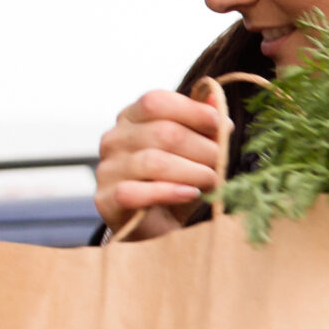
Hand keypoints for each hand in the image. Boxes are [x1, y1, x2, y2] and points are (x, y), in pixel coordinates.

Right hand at [96, 90, 226, 238]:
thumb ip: (205, 125)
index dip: (193, 111)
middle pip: (163, 133)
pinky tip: (190, 194)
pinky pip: (134, 192)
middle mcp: (114, 140)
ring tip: (211, 181)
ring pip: (153, 162)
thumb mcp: (197, 152)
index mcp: (132, 119)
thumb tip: (215, 99)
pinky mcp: (106, 200)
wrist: (158, 229)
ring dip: (193, 172)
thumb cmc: (178, 183)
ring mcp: (107, 169)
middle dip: (203, 149)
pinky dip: (169, 192)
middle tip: (220, 163)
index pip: (156, 101)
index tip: (222, 126)